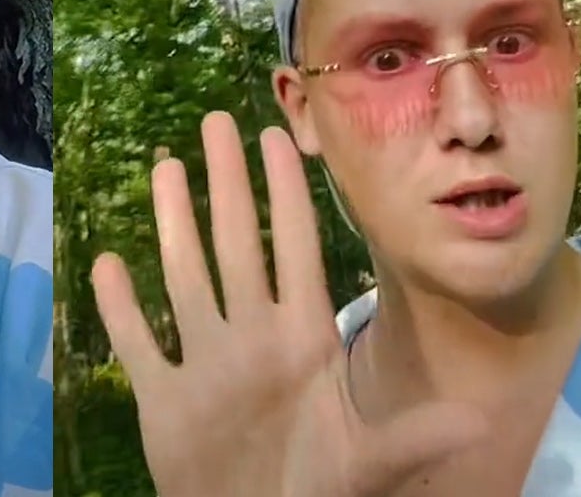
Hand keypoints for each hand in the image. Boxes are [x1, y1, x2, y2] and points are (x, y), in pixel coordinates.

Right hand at [91, 112, 484, 496]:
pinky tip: (106, 265)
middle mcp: (252, 337)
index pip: (297, 249)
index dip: (287, 193)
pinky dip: (120, 309)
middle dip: (227, 184)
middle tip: (214, 121)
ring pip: (186, 278)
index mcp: (302, 340)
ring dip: (174, 224)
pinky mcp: (164, 399)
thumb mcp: (370, 464)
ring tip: (166, 167)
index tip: (279, 138)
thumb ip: (413, 438)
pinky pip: (137, 344)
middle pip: (237, 245)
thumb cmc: (318, 492)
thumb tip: (474, 422)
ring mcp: (205, 363)